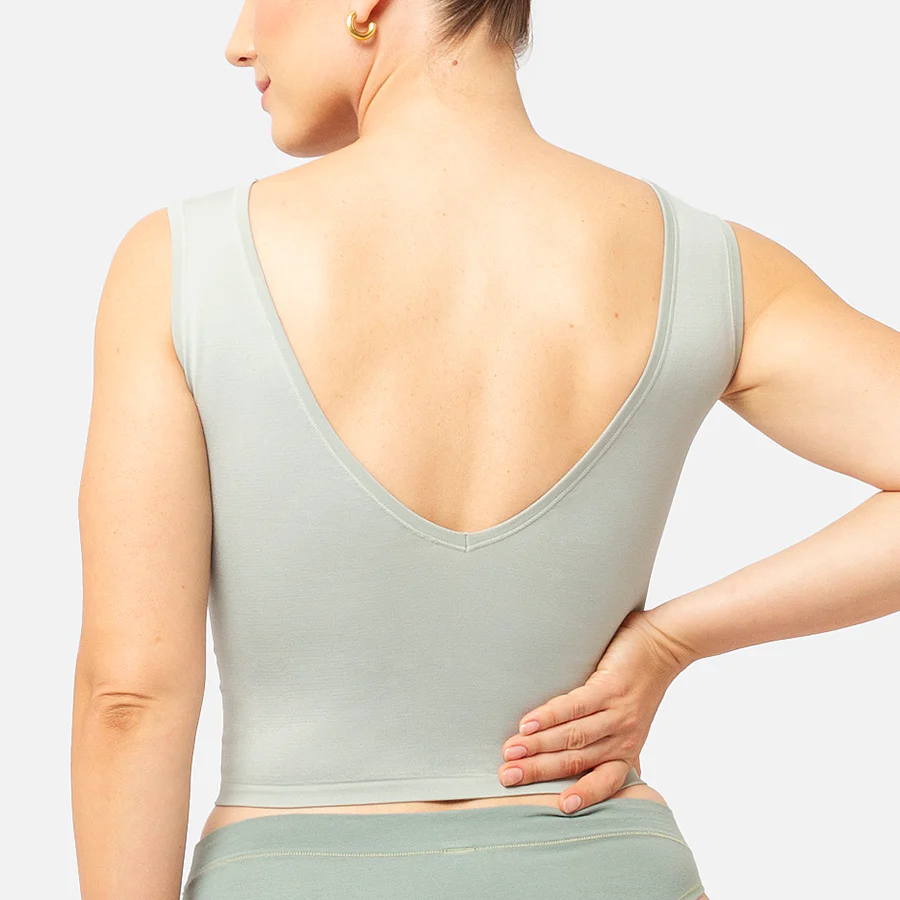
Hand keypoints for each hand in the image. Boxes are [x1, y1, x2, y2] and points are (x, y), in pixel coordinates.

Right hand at [497, 609, 688, 812]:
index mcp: (625, 749)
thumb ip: (616, 747)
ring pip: (573, 736)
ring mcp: (617, 712)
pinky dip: (549, 717)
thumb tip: (607, 774)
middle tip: (507, 776)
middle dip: (538, 771)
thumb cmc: (641, 683)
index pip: (605, 780)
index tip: (559, 807)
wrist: (663, 644)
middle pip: (576, 760)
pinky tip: (527, 724)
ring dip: (537, 746)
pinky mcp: (610, 687)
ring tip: (510, 751)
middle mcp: (623, 736)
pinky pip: (575, 706)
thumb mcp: (632, 723)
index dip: (584, 795)